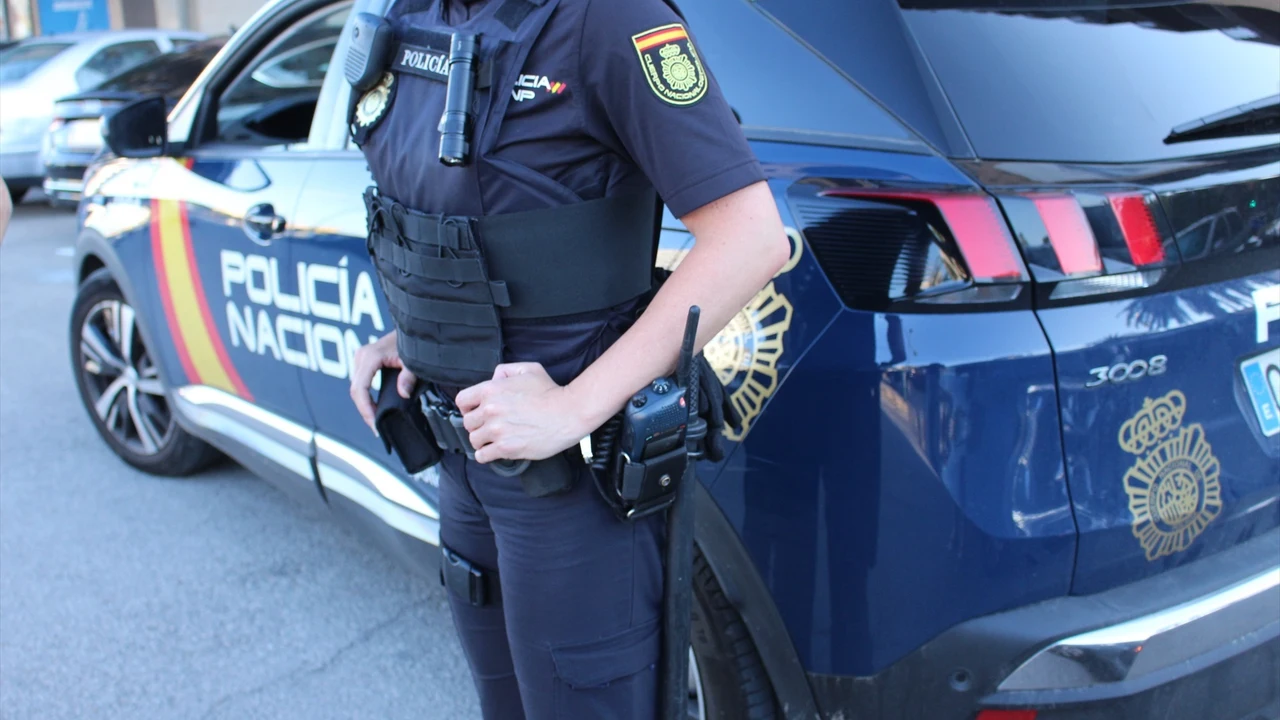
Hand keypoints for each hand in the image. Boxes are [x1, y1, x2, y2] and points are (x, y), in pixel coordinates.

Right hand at [349, 330, 416, 430]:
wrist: (413, 326)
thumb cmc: (413, 340)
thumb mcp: (414, 360)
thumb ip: (409, 377)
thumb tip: (403, 394)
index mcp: (370, 357)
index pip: (359, 389)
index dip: (365, 409)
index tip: (374, 424)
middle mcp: (361, 357)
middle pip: (356, 391)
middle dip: (365, 411)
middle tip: (377, 428)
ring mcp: (361, 358)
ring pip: (357, 388)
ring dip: (365, 405)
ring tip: (376, 422)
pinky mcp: (365, 361)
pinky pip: (361, 384)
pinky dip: (366, 398)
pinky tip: (375, 409)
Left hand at [455, 363, 588, 463]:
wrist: (568, 412)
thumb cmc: (550, 392)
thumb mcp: (528, 369)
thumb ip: (505, 371)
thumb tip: (493, 379)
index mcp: (491, 390)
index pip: (462, 401)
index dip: (468, 407)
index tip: (475, 412)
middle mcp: (490, 410)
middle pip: (468, 422)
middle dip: (477, 424)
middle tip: (490, 426)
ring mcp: (497, 430)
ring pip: (474, 440)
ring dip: (482, 440)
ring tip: (494, 439)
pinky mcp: (506, 447)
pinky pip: (483, 456)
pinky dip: (486, 455)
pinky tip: (495, 450)